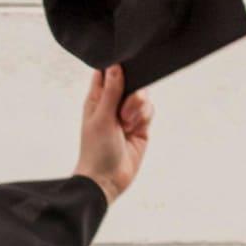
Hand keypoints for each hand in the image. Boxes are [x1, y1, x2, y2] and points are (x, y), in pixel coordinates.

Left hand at [73, 64, 152, 204]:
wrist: (107, 179)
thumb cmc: (96, 149)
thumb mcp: (102, 117)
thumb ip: (111, 91)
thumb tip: (114, 65)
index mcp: (96, 99)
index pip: (106, 74)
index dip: (116, 67)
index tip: (125, 68)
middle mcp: (112, 105)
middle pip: (130, 82)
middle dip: (132, 92)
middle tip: (124, 109)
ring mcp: (127, 115)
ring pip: (142, 97)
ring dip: (137, 108)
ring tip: (126, 124)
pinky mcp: (141, 127)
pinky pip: (149, 111)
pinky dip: (144, 117)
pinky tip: (134, 130)